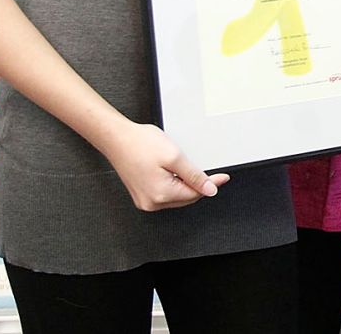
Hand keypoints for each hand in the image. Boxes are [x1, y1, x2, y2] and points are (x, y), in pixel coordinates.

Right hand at [98, 120, 226, 210]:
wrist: (117, 138)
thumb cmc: (140, 144)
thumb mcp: (175, 157)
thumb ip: (194, 176)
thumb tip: (210, 189)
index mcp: (161, 195)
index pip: (196, 194)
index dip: (212, 184)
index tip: (224, 178)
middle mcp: (151, 202)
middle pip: (186, 197)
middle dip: (198, 185)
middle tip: (208, 171)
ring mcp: (145, 200)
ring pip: (176, 196)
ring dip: (185, 185)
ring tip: (185, 167)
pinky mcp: (141, 194)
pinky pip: (165, 193)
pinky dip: (174, 184)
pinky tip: (174, 172)